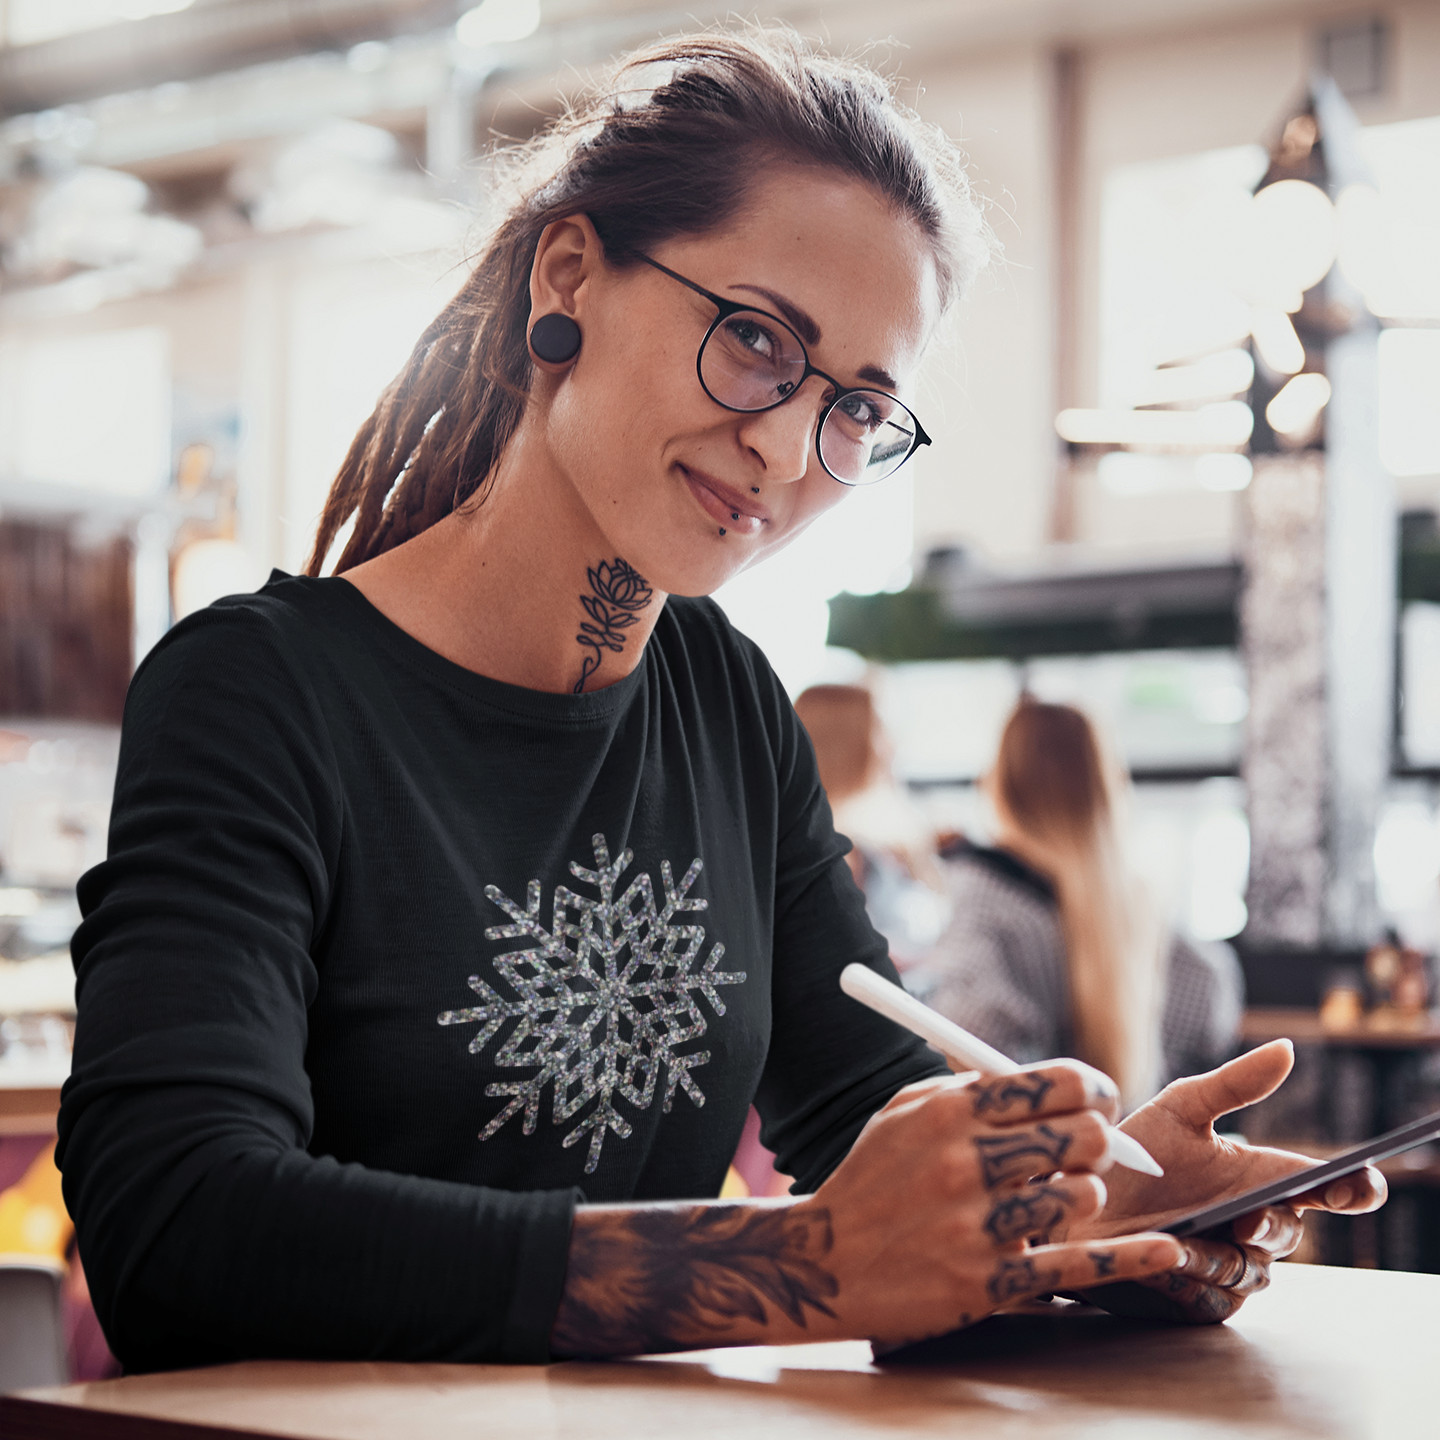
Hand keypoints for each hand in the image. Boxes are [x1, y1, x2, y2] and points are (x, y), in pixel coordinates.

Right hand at [805, 1061, 1182, 1347]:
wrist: (823, 1263)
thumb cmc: (873, 1179)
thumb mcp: (904, 1113)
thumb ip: (970, 1090)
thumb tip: (1047, 1083)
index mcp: (948, 1114)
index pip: (1054, 1083)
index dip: (1091, 1088)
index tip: (1096, 1099)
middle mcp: (965, 1164)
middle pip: (1083, 1136)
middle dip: (1096, 1139)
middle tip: (1085, 1150)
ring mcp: (978, 1227)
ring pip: (1084, 1195)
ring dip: (1083, 1196)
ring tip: (1055, 1201)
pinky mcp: (988, 1284)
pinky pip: (1079, 1266)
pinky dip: (1132, 1259)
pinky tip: (1169, 1252)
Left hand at [1072, 1040, 1385, 1323]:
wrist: (1077, 1199)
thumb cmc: (1133, 1155)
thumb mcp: (1179, 1110)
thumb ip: (1234, 1084)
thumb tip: (1287, 1048)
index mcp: (1260, 1178)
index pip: (1326, 1188)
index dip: (1355, 1189)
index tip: (1361, 1184)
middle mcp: (1254, 1225)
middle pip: (1289, 1233)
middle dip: (1272, 1224)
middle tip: (1249, 1214)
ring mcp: (1231, 1266)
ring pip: (1254, 1272)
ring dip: (1221, 1255)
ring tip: (1182, 1240)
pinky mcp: (1202, 1299)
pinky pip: (1217, 1300)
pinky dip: (1194, 1280)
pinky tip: (1166, 1260)